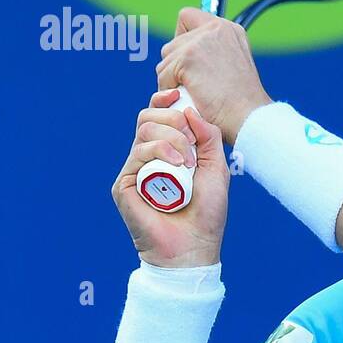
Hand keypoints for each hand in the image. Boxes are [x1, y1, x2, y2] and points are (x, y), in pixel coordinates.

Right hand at [111, 88, 229, 266]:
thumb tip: (190, 109)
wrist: (194, 246)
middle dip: (173, 120)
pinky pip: (138, 154)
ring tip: (189, 162)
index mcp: (166, 151)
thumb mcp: (217, 168)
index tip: (178, 95)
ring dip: (172, 139)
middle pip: (147, 118)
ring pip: (144, 132)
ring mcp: (134, 170)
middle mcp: (147, 158)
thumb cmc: (207, 212)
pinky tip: (178, 166)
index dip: (164, 101)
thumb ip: (208, 137)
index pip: (157, 116)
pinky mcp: (125, 184)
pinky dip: (160, 152)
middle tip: (192, 141)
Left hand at [155, 8, 272, 143]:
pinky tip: (189, 98)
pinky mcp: (187, 58)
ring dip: (173, 78)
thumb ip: (214, 51)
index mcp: (228, 29)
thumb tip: (188, 50)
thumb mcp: (235, 65)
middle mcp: (215, 28)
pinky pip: (163, 73)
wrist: (248, 117)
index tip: (189, 60)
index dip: (182, 38)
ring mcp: (200, 42)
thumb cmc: (242, 103)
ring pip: (166, 58)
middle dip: (177, 64)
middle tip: (194, 84)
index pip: (188, 17)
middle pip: (174, 41)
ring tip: (194, 93)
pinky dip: (170, 89)